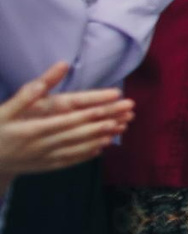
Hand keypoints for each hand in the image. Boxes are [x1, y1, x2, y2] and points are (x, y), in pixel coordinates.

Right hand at [0, 64, 132, 179]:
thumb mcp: (5, 110)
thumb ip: (30, 92)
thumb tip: (58, 67)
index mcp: (34, 128)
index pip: (72, 117)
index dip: (95, 109)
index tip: (116, 100)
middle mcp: (42, 145)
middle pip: (81, 132)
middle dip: (107, 121)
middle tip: (129, 112)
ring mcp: (44, 158)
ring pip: (78, 148)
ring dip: (102, 137)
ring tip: (121, 127)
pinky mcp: (43, 166)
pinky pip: (69, 161)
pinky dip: (86, 154)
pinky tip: (101, 147)